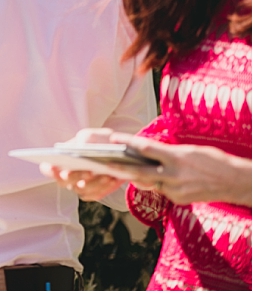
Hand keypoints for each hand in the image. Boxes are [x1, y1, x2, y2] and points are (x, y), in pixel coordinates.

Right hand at [39, 128, 122, 200]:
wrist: (116, 150)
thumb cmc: (97, 141)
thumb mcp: (90, 135)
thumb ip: (84, 138)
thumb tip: (81, 147)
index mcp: (60, 160)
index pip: (47, 168)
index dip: (49, 169)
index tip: (54, 166)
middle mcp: (66, 176)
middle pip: (64, 182)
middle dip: (75, 176)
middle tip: (88, 171)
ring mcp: (78, 186)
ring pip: (81, 190)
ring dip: (93, 183)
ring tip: (106, 175)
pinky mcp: (92, 192)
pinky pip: (95, 194)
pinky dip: (104, 188)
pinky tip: (112, 179)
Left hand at [104, 133, 252, 206]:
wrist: (234, 182)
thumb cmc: (212, 161)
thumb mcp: (188, 151)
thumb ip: (168, 153)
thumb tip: (149, 153)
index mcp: (175, 157)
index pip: (146, 148)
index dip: (127, 143)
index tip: (113, 138)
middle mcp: (173, 175)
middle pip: (140, 172)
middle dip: (121, 168)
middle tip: (105, 164)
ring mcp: (176, 190)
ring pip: (151, 182)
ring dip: (139, 177)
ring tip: (125, 169)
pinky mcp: (178, 200)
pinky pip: (162, 191)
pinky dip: (159, 184)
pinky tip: (162, 179)